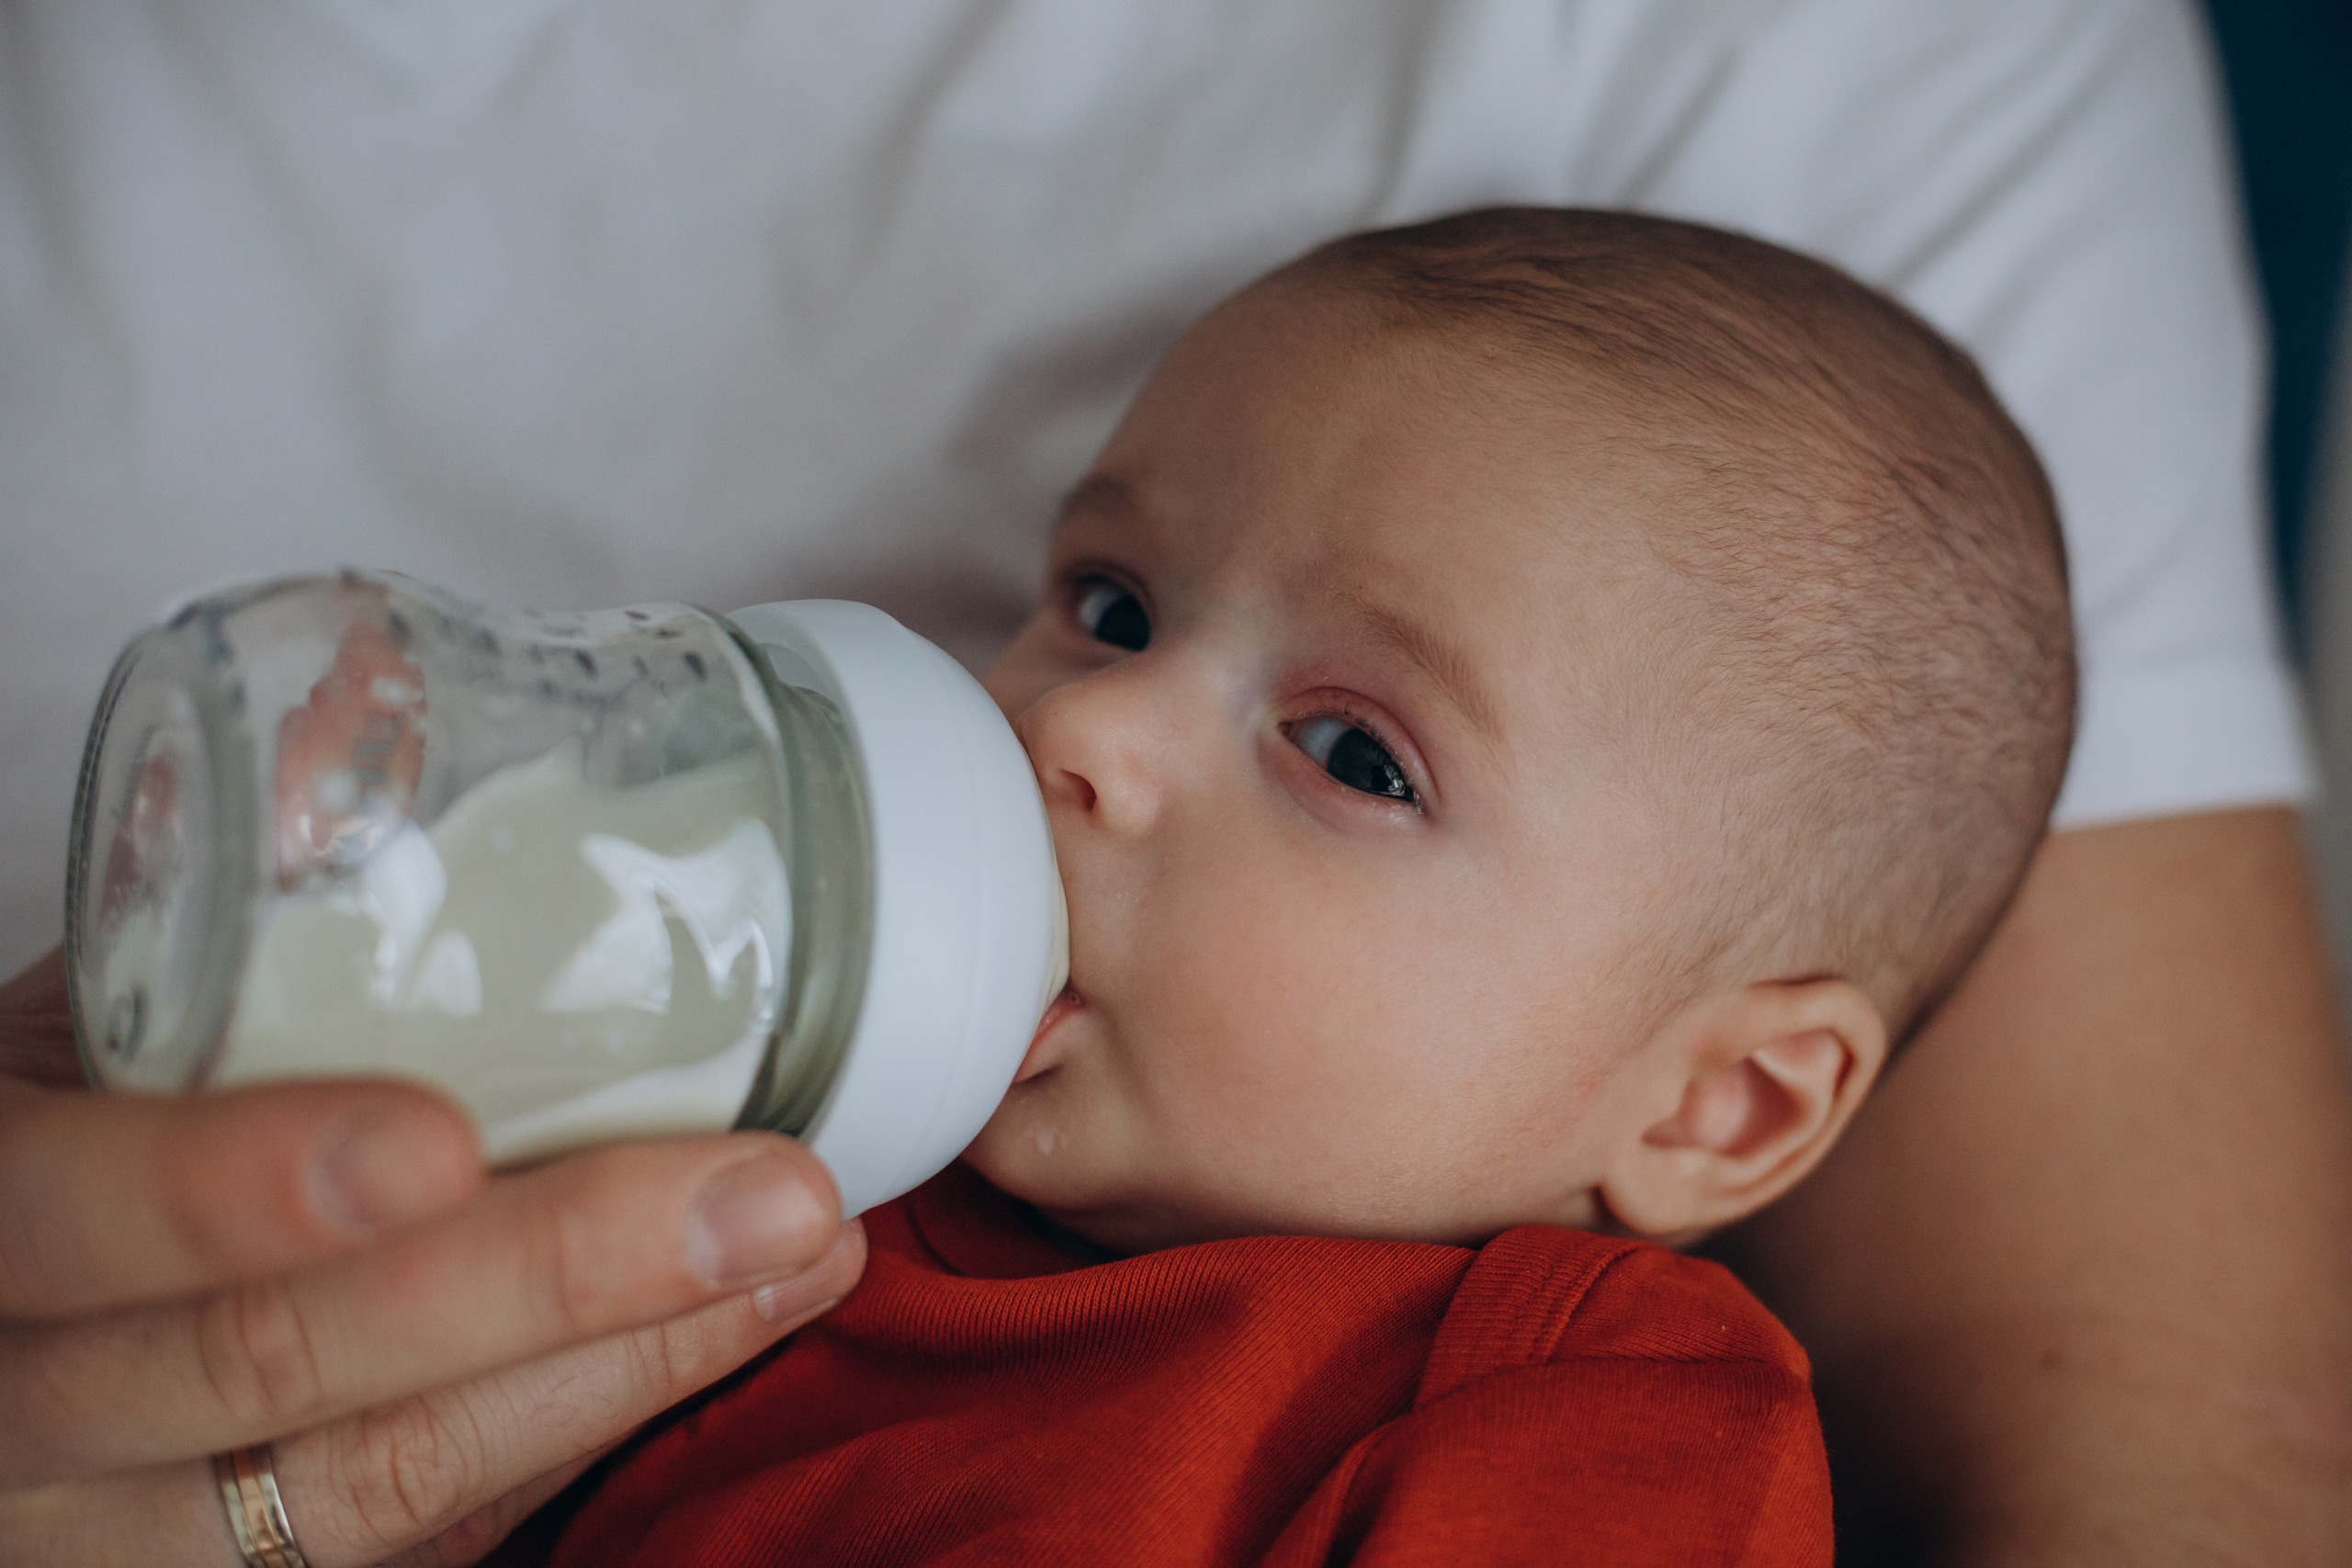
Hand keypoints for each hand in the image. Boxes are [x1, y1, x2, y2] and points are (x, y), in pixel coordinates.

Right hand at [0, 950, 866, 1567]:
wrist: (15, 1334)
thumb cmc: (62, 1140)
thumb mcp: (88, 1033)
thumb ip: (210, 916)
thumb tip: (378, 693)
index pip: (61, 1216)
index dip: (232, 1189)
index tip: (435, 1141)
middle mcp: (21, 1404)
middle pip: (273, 1367)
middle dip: (546, 1278)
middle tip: (764, 1193)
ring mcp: (124, 1526)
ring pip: (391, 1475)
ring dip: (632, 1357)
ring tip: (803, 1246)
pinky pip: (438, 1524)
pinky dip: (598, 1415)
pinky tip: (738, 1319)